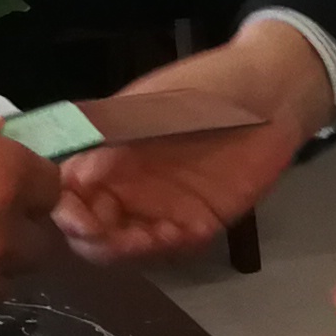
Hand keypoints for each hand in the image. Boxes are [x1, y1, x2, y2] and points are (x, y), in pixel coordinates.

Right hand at [52, 19, 332, 261]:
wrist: (273, 95)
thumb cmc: (209, 86)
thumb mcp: (155, 102)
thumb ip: (114, 133)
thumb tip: (70, 171)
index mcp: (109, 152)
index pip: (68, 190)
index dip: (62, 207)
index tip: (70, 215)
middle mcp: (128, 185)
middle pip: (91, 227)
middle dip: (89, 238)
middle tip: (103, 235)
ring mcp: (162, 206)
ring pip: (125, 244)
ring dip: (125, 249)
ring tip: (143, 237)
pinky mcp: (197, 222)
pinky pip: (170, 246)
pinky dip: (164, 249)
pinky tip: (172, 235)